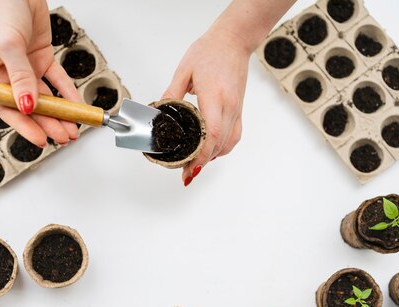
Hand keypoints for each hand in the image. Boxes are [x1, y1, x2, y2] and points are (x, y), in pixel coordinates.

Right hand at [0, 0, 80, 145]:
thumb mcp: (7, 45)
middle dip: (48, 123)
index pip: (7, 108)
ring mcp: (26, 68)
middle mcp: (7, 75)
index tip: (41, 140)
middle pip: (29, 106)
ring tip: (72, 129)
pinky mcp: (41, 58)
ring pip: (45, 97)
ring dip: (60, 113)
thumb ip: (20, 76)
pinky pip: (57, 80)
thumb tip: (28, 105)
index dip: (24, 126)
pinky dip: (68, 93)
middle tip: (63, 137)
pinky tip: (77, 106)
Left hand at [163, 27, 250, 185]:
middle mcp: (229, 106)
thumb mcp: (184, 71)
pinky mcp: (239, 110)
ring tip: (197, 165)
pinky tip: (212, 151)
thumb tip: (159, 113)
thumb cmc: (211, 51)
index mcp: (215, 97)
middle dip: (202, 162)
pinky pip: (234, 136)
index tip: (192, 167)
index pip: (212, 133)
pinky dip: (223, 148)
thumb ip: (171, 94)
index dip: (202, 154)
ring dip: (213, 157)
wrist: (233, 41)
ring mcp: (236, 109)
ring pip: (228, 144)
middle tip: (186, 173)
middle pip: (219, 144)